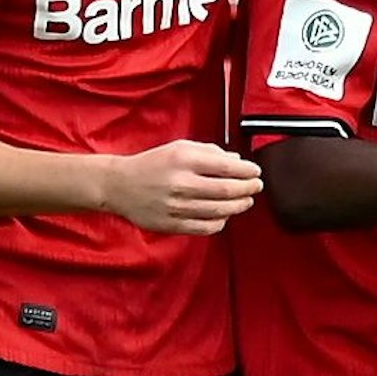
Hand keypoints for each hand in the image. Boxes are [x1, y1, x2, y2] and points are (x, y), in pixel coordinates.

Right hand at [101, 139, 262, 234]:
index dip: (247, 171)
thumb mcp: (180, 148)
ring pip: (219, 211)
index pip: (227, 167)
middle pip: (227, 191)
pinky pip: (205, 227)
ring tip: (246, 201)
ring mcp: (176, 206)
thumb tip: (237, 161)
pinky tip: (225, 215)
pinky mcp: (171, 224)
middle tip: (256, 186)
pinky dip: (220, 222)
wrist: (120, 185)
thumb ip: (210, 152)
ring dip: (239, 206)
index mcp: (184, 160)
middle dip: (248, 189)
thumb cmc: (153, 164)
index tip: (256, 172)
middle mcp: (180, 183)